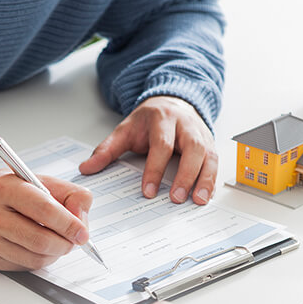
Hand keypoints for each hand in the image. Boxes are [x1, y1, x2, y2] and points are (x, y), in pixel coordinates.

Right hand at [0, 169, 93, 270]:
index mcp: (3, 187)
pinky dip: (37, 260)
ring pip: (34, 258)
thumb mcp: (33, 179)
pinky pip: (22, 267)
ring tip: (56, 242)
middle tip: (72, 240)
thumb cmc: (1, 190)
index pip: (44, 209)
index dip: (69, 223)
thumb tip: (81, 219)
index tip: (82, 232)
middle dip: (65, 244)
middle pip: (40, 239)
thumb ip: (66, 193)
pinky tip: (36, 247)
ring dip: (54, 254)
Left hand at [79, 96, 216, 204]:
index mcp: (163, 120)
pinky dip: (212, 180)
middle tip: (176, 198)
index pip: (161, 145)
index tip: (148, 191)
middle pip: (192, 150)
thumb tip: (86, 168)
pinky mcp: (210, 146)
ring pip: (209, 156)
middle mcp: (186, 127)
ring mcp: (201, 135)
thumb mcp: (125, 129)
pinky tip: (206, 195)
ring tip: (198, 200)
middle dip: (186, 175)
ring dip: (205, 180)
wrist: (172, 103)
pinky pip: (216, 163)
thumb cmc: (149, 121)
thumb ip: (107, 149)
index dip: (155, 169)